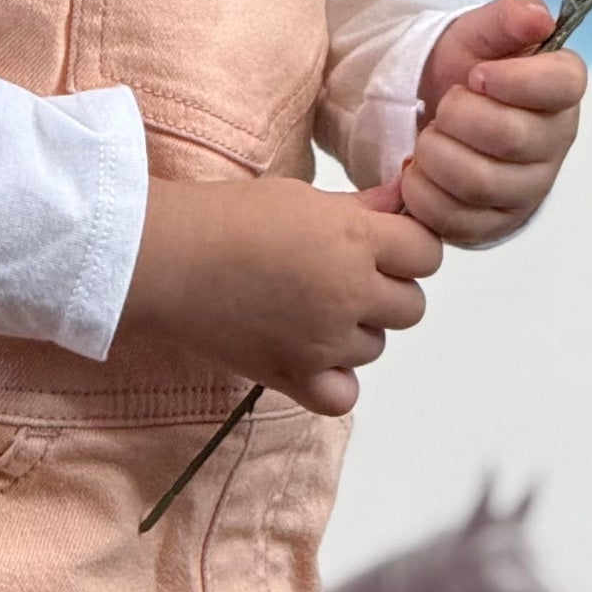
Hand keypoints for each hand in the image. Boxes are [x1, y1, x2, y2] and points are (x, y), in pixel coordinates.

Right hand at [116, 175, 442, 415]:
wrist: (165, 258)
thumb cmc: (226, 215)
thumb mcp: (300, 197)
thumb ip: (359, 208)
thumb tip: (401, 204)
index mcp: (355, 238)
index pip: (426, 253)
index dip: (407, 246)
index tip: (382, 243)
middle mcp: (350, 291)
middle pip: (411, 305)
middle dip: (385, 289)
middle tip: (342, 275)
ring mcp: (325, 339)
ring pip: (377, 346)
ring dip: (356, 330)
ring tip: (311, 307)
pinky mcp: (294, 375)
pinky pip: (344, 394)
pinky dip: (335, 378)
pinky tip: (311, 353)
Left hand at [400, 0, 586, 249]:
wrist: (431, 111)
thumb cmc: (464, 70)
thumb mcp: (478, 32)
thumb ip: (508, 17)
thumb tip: (539, 16)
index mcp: (560, 90)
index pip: (563, 85)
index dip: (513, 80)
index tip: (475, 75)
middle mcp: (555, 143)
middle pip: (511, 137)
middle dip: (457, 116)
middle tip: (442, 106)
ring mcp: (527, 189)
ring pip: (479, 182)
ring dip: (435, 154)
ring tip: (428, 138)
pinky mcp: (494, 224)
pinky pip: (454, 219)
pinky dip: (421, 191)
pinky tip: (418, 171)